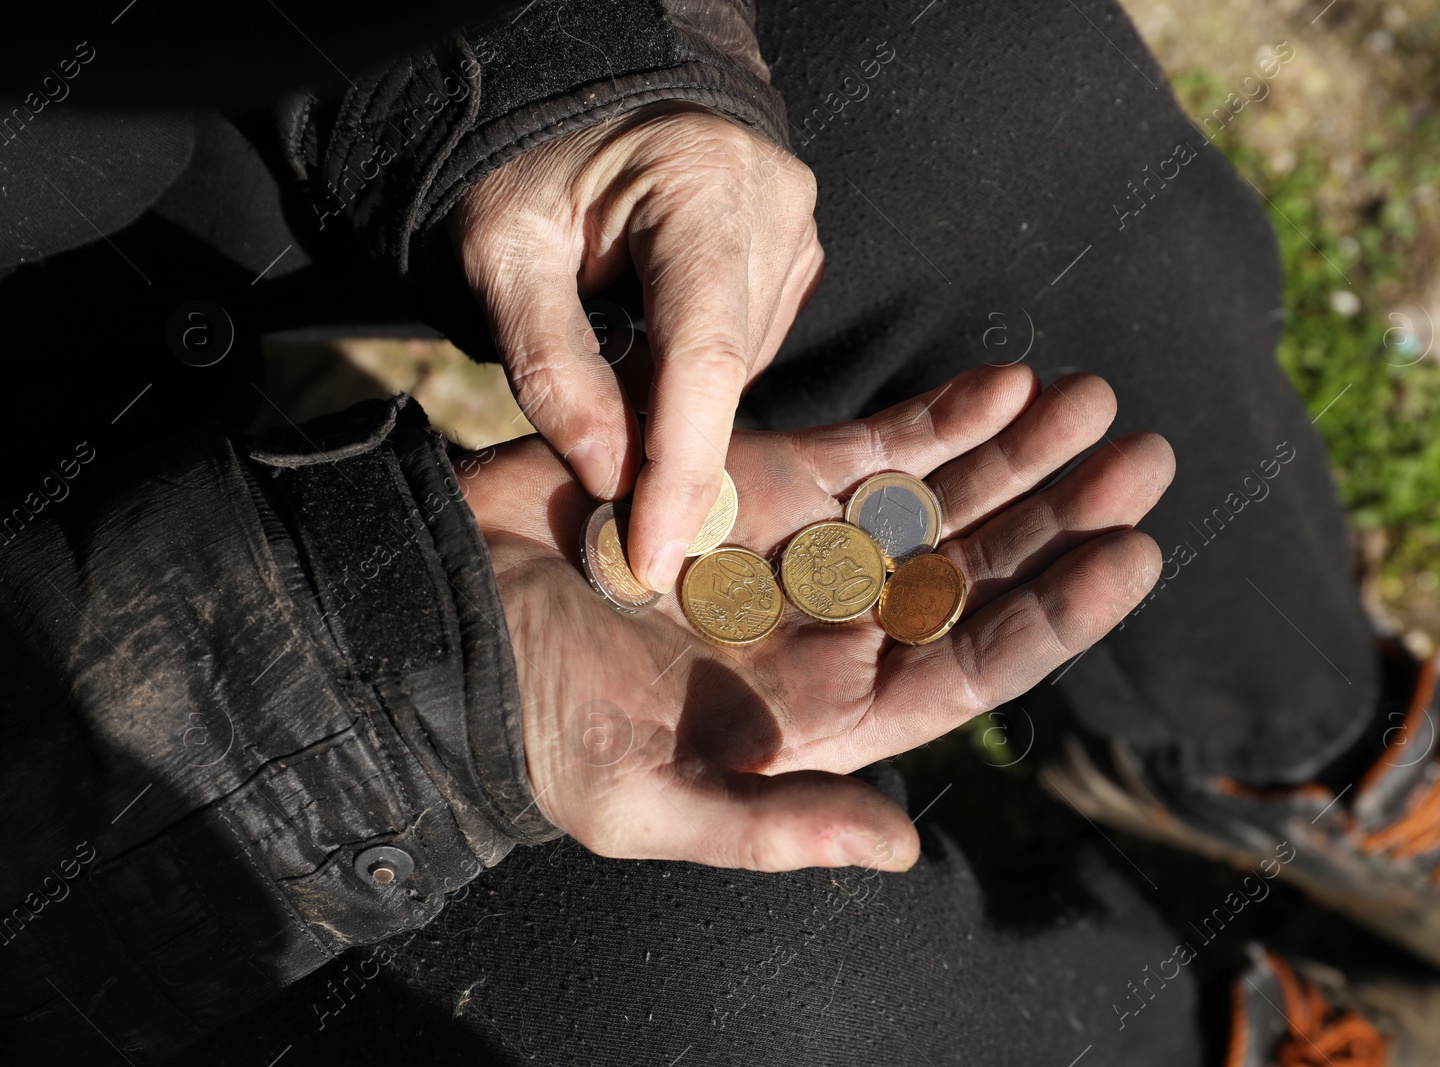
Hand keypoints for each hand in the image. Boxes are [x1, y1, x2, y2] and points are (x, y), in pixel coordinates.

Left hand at [454, 104, 823, 593]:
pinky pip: (750, 345)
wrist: (586, 104)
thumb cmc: (531, 167)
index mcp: (700, 182)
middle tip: (603, 481)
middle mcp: (771, 202)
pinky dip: (698, 370)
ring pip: (740, 368)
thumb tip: (608, 473)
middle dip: (665, 441)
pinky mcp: (797, 251)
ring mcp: (796, 227)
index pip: (701, 358)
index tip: (655, 557)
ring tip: (613, 376)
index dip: (679, 469)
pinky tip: (653, 345)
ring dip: (679, 401)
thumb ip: (551, 364)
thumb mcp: (503, 251)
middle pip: (724, 371)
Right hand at [459, 365, 1173, 871]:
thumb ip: (772, 823)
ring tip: (1097, 403)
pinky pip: (869, 445)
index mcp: (822, 715)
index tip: (1131, 557)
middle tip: (1145, 459)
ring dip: (1018, 452)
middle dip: (1059, 516)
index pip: (968, 663)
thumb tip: (907, 848)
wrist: (440, 618)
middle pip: (974, 570)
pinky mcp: (758, 478)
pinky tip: (1004, 383)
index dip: (1053, 614)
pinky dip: (935, 415)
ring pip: (937, 498)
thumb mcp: (644, 801)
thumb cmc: (533, 726)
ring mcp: (802, 547)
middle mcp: (831, 628)